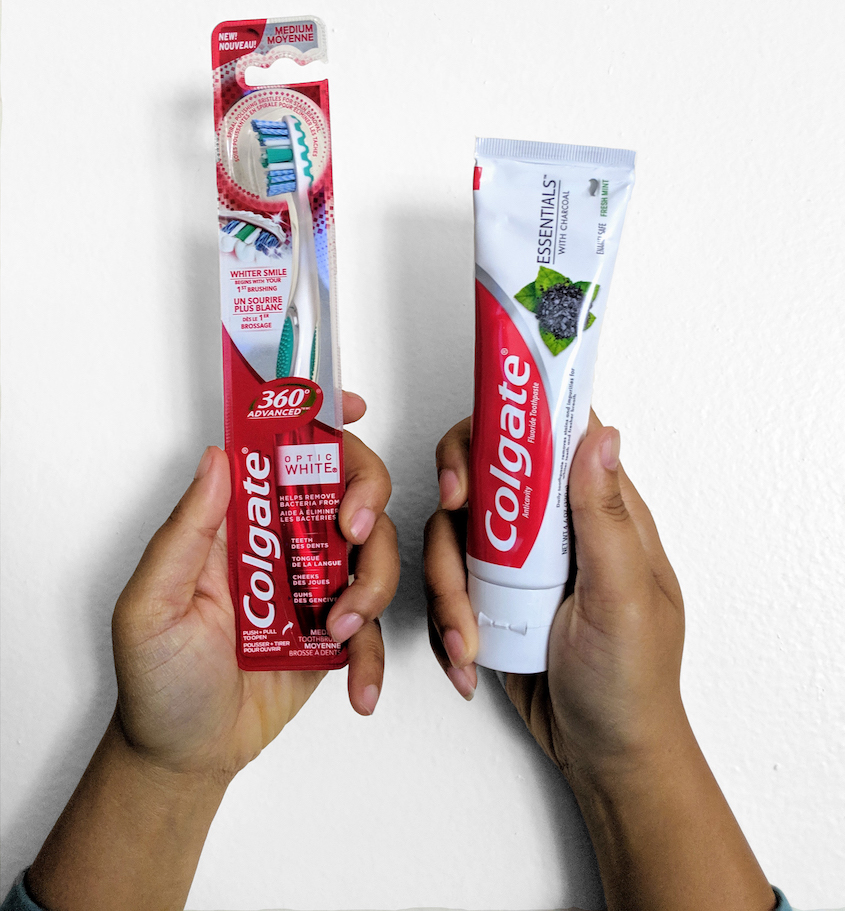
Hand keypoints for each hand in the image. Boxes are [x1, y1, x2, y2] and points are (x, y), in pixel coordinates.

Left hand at [113, 391, 398, 783]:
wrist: (187, 755)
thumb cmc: (157, 681)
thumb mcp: (152, 604)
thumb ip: (186, 532)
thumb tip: (217, 457)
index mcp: (236, 525)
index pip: (279, 453)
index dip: (319, 419)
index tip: (352, 408)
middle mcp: (280, 544)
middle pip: (345, 489)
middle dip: (366, 497)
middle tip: (352, 530)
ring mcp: (312, 586)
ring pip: (372, 552)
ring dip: (370, 586)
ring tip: (337, 631)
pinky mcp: (334, 631)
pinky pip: (374, 627)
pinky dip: (374, 655)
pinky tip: (358, 689)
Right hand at [425, 413, 775, 910]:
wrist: (605, 755)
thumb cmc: (631, 680)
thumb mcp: (623, 596)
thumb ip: (604, 516)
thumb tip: (599, 432)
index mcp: (598, 512)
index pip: (550, 438)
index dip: (503, 431)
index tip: (471, 470)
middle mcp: (553, 528)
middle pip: (484, 475)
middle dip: (457, 504)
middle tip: (455, 533)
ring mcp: (517, 562)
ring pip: (453, 533)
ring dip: (448, 585)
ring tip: (469, 638)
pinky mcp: (491, 597)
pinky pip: (446, 584)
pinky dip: (446, 620)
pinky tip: (469, 657)